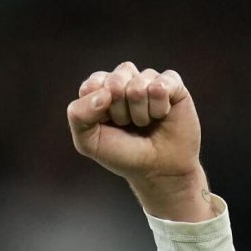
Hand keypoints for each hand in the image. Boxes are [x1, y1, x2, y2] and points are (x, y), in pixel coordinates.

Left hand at [67, 62, 216, 221]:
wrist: (158, 170)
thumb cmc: (121, 154)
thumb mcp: (88, 142)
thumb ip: (78, 115)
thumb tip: (105, 92)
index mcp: (99, 90)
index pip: (92, 84)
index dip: (98, 109)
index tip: (106, 125)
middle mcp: (123, 80)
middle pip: (115, 82)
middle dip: (120, 112)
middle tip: (128, 125)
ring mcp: (148, 79)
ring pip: (138, 85)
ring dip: (140, 114)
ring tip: (145, 123)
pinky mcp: (172, 83)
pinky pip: (160, 86)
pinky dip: (159, 108)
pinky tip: (161, 116)